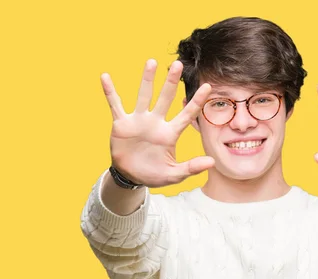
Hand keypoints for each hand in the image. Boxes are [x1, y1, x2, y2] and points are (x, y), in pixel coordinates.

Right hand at [101, 59, 213, 187]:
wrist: (130, 176)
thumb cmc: (154, 174)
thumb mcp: (174, 174)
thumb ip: (191, 168)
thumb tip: (212, 162)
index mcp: (170, 133)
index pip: (187, 114)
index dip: (197, 101)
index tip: (208, 86)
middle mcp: (155, 122)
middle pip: (165, 98)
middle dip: (171, 82)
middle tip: (177, 64)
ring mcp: (138, 121)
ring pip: (144, 96)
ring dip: (147, 79)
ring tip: (152, 62)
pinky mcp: (121, 123)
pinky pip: (115, 105)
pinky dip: (110, 92)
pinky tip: (105, 77)